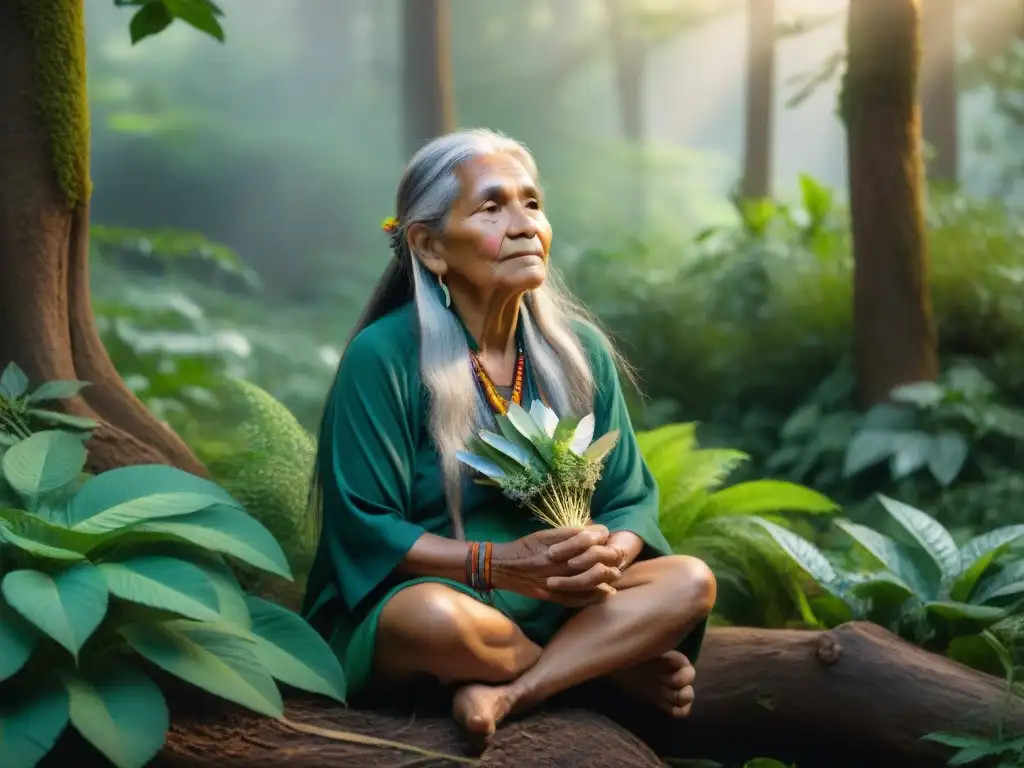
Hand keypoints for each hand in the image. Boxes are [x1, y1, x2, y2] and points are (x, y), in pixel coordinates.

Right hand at [490, 525, 621, 602]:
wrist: (500, 567)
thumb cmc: (524, 547)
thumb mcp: (544, 534)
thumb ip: (568, 533)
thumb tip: (592, 531)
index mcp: (554, 544)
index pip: (586, 537)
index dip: (600, 535)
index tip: (605, 536)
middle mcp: (555, 562)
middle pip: (591, 559)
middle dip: (608, 556)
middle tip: (616, 555)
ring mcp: (553, 580)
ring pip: (588, 580)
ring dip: (606, 577)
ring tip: (615, 574)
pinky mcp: (551, 595)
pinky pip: (577, 599)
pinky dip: (594, 597)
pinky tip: (606, 593)